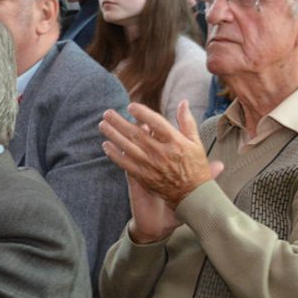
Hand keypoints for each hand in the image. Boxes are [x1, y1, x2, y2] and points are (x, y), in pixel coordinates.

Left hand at [99, 101, 222, 236]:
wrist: (193, 195)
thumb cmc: (195, 167)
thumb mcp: (195, 142)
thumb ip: (187, 121)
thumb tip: (183, 102)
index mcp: (176, 142)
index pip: (156, 123)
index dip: (142, 113)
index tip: (130, 106)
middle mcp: (162, 153)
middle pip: (137, 134)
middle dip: (120, 122)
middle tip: (107, 112)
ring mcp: (151, 165)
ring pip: (128, 147)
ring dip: (113, 135)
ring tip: (102, 125)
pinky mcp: (144, 177)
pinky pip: (126, 164)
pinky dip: (115, 154)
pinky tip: (106, 146)